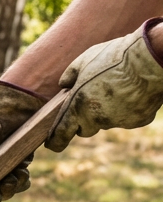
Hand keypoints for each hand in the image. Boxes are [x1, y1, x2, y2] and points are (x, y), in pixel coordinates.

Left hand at [47, 20, 162, 151]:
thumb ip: (69, 76)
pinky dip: (128, 109)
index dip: (55, 141)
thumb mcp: (83, 61)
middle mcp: (97, 119)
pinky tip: (132, 92)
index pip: (62, 133)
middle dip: (83, 120)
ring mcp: (118, 122)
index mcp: (78, 106)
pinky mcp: (138, 121)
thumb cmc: (113, 57)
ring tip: (115, 88)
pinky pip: (128, 118)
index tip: (52, 144)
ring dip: (106, 112)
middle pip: (85, 129)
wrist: (148, 58)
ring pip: (107, 122)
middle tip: (90, 100)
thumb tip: (63, 85)